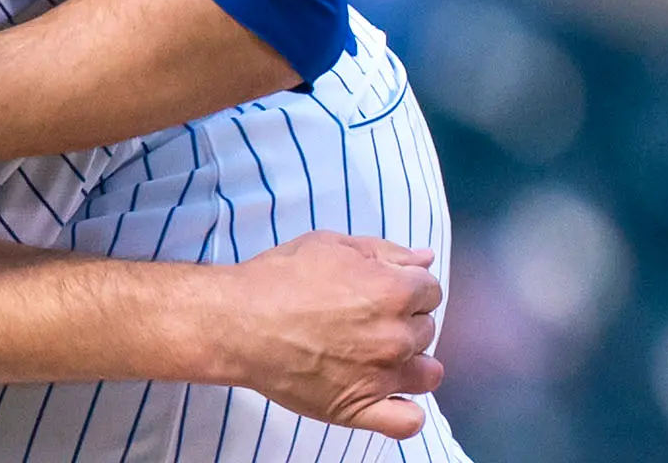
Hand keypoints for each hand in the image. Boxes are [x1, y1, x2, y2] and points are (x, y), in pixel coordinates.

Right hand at [213, 231, 443, 439]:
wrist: (236, 321)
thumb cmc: (277, 280)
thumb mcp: (330, 245)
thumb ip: (385, 251)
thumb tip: (425, 258)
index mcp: (394, 291)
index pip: (430, 290)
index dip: (405, 285)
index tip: (379, 289)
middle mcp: (396, 335)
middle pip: (426, 329)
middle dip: (402, 320)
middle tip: (362, 317)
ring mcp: (382, 376)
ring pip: (428, 374)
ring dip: (411, 363)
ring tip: (376, 355)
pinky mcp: (361, 408)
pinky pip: (407, 421)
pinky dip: (406, 411)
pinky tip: (388, 396)